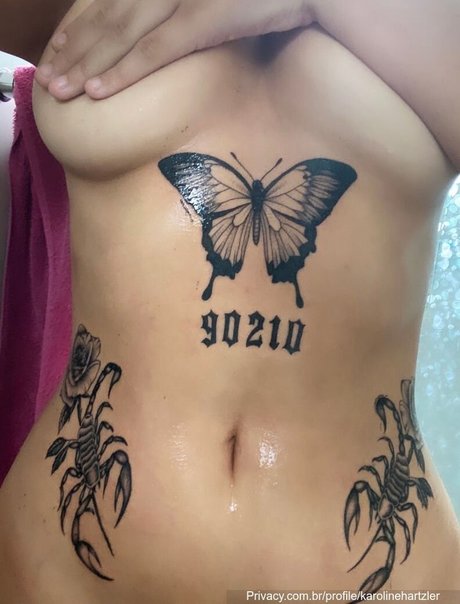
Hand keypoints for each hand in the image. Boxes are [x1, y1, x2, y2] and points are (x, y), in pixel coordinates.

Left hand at [35, 0, 313, 100]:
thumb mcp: (217, 0)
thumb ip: (188, 9)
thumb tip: (171, 31)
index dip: (82, 26)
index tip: (60, 49)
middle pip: (107, 15)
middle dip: (74, 48)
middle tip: (49, 76)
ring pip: (121, 32)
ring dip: (87, 63)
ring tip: (60, 89)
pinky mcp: (204, 17)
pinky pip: (155, 50)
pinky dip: (124, 71)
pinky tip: (98, 91)